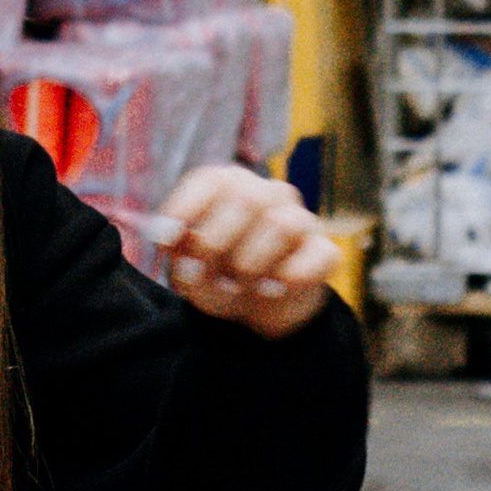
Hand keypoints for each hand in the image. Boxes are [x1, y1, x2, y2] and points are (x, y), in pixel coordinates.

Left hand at [157, 164, 338, 338]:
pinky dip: (289, 279)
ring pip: (281, 224)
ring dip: (251, 264)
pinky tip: (273, 289)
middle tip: (205, 273)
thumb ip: (183, 264)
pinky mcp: (325, 250)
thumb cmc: (219, 277)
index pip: (211, 180)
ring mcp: (301, 219)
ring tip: (240, 285)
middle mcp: (267, 193)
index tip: (166, 241)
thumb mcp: (190, 273)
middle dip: (216, 243)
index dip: (186, 207)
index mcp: (228, 186)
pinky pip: (315, 256)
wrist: (261, 310)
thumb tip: (189, 262)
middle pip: (245, 198)